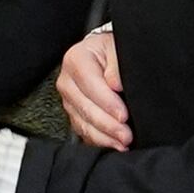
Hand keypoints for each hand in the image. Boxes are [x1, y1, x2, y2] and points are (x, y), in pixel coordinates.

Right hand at [56, 25, 128, 149]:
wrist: (104, 56)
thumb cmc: (112, 51)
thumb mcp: (117, 48)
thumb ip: (117, 64)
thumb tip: (115, 83)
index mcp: (75, 59)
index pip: (90, 84)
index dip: (107, 102)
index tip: (124, 115)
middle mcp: (67, 81)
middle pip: (85, 108)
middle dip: (108, 125)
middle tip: (126, 135)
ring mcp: (68, 100)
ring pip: (83, 123)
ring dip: (104, 136)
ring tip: (123, 143)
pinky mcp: (73, 114)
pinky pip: (84, 132)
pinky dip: (100, 140)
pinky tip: (114, 144)